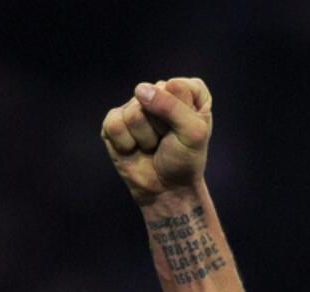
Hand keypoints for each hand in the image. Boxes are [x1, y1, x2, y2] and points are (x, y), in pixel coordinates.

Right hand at [102, 77, 211, 204]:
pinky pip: (115, 124)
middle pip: (153, 96)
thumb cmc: (185, 159)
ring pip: (134, 112)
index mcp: (187, 93)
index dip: (182, 112)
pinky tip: (135, 148)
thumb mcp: (193, 133)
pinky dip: (127, 144)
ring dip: (145, 137)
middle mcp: (160, 94)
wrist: (166, 188)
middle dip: (163, 125)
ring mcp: (136, 106)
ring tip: (152, 145)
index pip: (179, 86)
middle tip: (168, 140)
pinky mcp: (116, 121)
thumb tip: (141, 90)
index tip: (187, 130)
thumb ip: (173, 107)